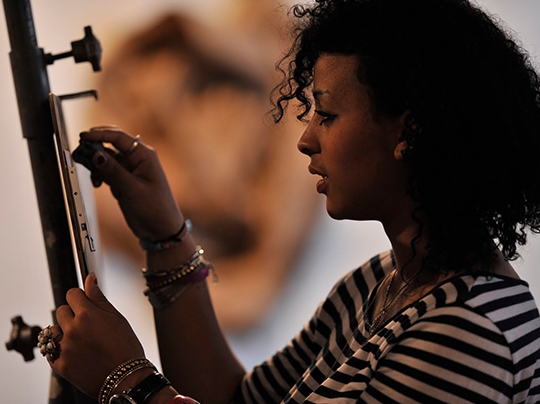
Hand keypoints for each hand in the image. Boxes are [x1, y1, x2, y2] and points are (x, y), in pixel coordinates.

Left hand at [49, 273, 144, 398]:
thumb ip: (98, 297)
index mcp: (88, 314)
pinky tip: (76, 353)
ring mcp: (64, 347)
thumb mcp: (116, 318)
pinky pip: (50, 350)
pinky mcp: (59, 364)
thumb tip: (90, 278)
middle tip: (87, 326)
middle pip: (61, 310)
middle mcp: (72, 329)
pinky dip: (60, 350)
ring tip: (81, 341)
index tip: (85, 304)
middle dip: (72, 314)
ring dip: (63, 332)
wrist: (125, 379)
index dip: (80, 298)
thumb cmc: (125, 348)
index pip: (72, 294)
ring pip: (53, 330)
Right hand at [80, 126, 183, 240]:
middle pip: (110, 145)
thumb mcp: (133, 189)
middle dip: (95, 148)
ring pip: (106, 159)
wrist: (160, 230)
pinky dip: (100, 176)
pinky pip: (106, 172)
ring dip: (96, 166)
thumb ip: (113, 171)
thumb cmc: (155, 208)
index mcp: (144, 155)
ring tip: (94, 179)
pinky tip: (98, 185)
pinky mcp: (123, 181)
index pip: (119, 137)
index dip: (100, 134)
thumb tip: (96, 154)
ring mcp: (129, 171)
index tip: (83, 136)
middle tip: (81, 154)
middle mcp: (137, 160)